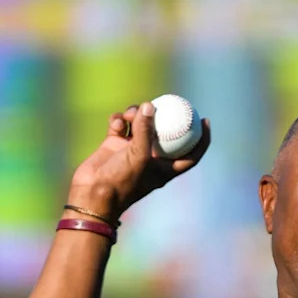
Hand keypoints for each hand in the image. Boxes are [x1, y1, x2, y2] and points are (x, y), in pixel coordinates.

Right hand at [67, 102, 210, 220]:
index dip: (202, 139)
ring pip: (140, 125)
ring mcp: (131, 151)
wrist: (91, 194)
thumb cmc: (121, 181)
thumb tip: (150, 105)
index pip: (190, 154)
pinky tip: (117, 121)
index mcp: (164, 168)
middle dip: (162, 116)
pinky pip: (120, 126)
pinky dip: (119, 120)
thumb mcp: (139, 156)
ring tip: (131, 115)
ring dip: (136, 115)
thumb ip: (145, 130)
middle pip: (164, 132)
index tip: (206, 120)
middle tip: (161, 103)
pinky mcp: (114, 145)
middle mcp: (150, 158)